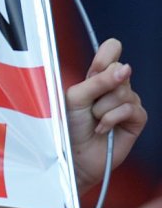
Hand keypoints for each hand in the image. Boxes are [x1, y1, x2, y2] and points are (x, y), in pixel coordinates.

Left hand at [64, 38, 145, 192]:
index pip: (112, 49)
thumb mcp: (75, 99)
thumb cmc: (69, 128)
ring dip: (102, 109)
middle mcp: (115, 86)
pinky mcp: (137, 118)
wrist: (73, 158)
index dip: (107, 54)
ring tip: (93, 121)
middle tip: (88, 107)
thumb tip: (125, 68)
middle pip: (119, 70)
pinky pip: (129, 108)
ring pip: (124, 91)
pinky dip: (111, 119)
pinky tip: (101, 130)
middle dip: (99, 90)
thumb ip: (96, 81)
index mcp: (97, 77)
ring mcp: (128, 101)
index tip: (97, 67)